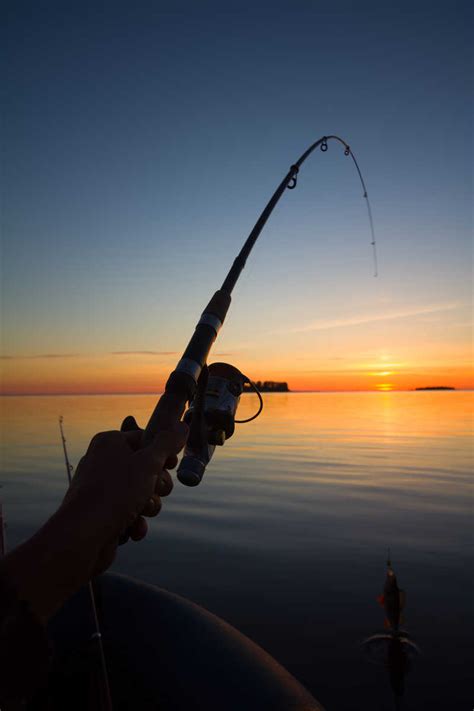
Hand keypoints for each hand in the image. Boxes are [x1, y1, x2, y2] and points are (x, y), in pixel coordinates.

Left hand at [62, 422, 187, 574]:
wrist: (82, 536)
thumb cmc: (114, 493)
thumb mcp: (148, 463)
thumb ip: (167, 443)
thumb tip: (181, 426)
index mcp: (110, 443)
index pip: (146, 438)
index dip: (162, 452)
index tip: (171, 464)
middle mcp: (104, 462)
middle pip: (147, 468)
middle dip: (157, 485)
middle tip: (153, 490)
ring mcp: (103, 488)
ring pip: (141, 493)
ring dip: (148, 505)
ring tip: (140, 511)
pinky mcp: (103, 512)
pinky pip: (130, 512)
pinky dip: (135, 520)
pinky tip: (132, 528)